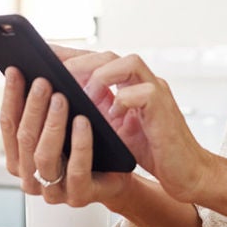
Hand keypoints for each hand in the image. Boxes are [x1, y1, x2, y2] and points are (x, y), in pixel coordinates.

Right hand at [0, 64, 132, 208]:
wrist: (121, 171)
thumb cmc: (91, 139)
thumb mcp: (68, 115)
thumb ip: (49, 95)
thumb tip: (41, 56)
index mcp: (20, 157)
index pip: (8, 124)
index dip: (10, 96)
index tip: (15, 70)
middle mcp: (31, 176)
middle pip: (24, 138)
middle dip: (32, 107)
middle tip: (43, 81)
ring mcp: (53, 191)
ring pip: (44, 156)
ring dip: (51, 124)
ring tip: (61, 98)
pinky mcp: (78, 197)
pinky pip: (76, 170)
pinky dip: (79, 144)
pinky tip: (83, 122)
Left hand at [63, 51, 215, 203]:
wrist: (185, 172)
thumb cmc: (151, 150)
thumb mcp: (115, 128)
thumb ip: (96, 110)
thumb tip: (59, 103)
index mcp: (129, 84)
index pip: (97, 59)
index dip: (70, 55)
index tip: (42, 55)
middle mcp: (143, 81)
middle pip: (109, 55)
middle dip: (80, 61)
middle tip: (56, 75)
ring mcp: (157, 91)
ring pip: (128, 63)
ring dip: (101, 76)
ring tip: (83, 96)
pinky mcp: (165, 108)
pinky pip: (144, 92)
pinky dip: (123, 100)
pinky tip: (112, 116)